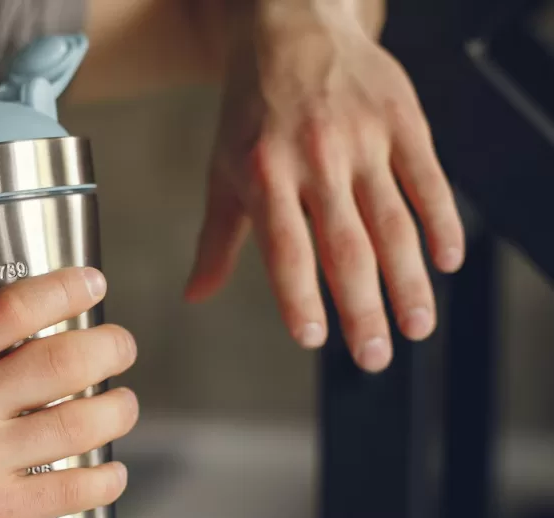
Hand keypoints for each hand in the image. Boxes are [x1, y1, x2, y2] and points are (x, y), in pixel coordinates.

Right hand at [0, 268, 137, 517]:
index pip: (10, 308)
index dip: (64, 289)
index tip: (92, 284)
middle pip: (62, 360)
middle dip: (110, 346)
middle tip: (121, 346)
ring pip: (80, 422)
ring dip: (119, 410)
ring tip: (123, 405)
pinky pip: (72, 489)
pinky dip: (106, 479)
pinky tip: (111, 472)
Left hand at [185, 6, 464, 371]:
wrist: (291, 27)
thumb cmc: (252, 111)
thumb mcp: (223, 170)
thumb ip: (217, 239)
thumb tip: (195, 295)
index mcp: (264, 174)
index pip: (284, 248)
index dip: (299, 296)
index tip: (314, 339)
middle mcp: (314, 158)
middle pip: (345, 246)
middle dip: (363, 308)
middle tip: (375, 358)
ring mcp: (363, 138)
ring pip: (392, 220)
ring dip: (409, 280)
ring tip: (418, 326)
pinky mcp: (402, 119)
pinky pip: (427, 178)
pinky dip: (443, 221)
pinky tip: (448, 261)